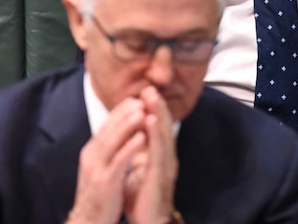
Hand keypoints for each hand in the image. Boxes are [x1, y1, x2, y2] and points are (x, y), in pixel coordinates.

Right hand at [67, 98, 146, 223]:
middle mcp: (91, 156)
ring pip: (112, 141)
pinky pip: (119, 160)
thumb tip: (120, 132)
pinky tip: (142, 137)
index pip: (105, 125)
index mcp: (91, 152)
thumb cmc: (99, 194)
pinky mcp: (106, 181)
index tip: (135, 99)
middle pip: (108, 129)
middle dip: (124, 113)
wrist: (88, 220)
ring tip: (142, 111)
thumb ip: (108, 150)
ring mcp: (97, 168)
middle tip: (140, 99)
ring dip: (128, 125)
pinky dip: (130, 147)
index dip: (120, 111)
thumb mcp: (100, 167)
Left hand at [123, 86, 178, 223]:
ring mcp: (166, 165)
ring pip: (164, 134)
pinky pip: (159, 150)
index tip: (145, 91)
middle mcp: (166, 157)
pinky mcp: (161, 174)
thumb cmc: (141, 199)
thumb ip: (138, 154)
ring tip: (152, 96)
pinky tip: (152, 119)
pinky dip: (156, 132)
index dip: (153, 109)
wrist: (149, 222)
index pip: (157, 128)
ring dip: (159, 113)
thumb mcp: (137, 171)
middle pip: (164, 126)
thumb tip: (131, 138)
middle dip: (157, 105)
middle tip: (150, 87)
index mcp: (159, 156)